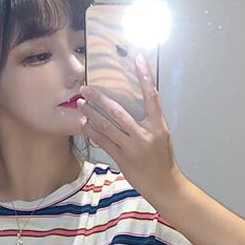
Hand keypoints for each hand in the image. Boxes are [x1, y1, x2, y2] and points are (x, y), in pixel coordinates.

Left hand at [76, 54, 185, 204]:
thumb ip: (147, 122)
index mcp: (158, 126)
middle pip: (119, 111)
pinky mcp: (122, 158)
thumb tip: (131, 106)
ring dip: (91, 114)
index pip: (152, 96)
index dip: (145, 77)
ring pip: (107, 127)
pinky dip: (93, 132)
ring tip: (80, 103)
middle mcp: (145, 134)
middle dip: (100, 99)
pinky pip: (104, 142)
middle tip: (86, 88)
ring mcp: (132, 147)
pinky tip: (85, 124)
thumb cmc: (162, 159)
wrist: (163, 184)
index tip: (138, 59)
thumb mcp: (161, 137)